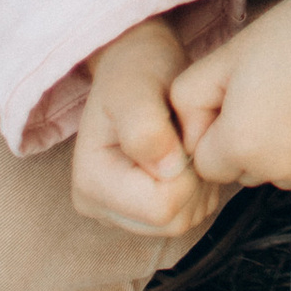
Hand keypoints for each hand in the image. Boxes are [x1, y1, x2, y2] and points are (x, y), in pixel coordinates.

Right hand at [71, 16, 224, 242]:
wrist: (138, 69)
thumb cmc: (136, 72)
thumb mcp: (136, 88)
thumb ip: (146, 127)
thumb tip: (167, 170)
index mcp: (91, 184)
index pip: (159, 207)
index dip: (186, 172)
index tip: (184, 132)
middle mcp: (100, 208)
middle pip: (171, 222)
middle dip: (193, 179)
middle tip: (189, 135)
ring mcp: (122, 215)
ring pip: (184, 221)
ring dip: (198, 182)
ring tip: (186, 141)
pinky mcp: (145, 215)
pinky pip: (190, 213)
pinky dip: (199, 187)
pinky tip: (187, 154)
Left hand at [170, 0, 290, 193]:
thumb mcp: (224, 57)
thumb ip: (186, 103)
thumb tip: (188, 139)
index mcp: (242, 144)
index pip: (206, 164)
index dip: (218, 129)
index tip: (241, 95)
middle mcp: (279, 171)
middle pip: (243, 171)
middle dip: (247, 143)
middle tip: (273, 91)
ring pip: (278, 172)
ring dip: (281, 148)